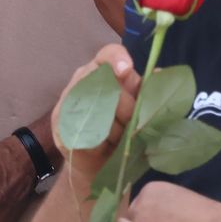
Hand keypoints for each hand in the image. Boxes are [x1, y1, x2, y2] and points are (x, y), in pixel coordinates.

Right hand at [53, 44, 140, 185]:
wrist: (96, 166)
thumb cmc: (119, 133)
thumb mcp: (135, 109)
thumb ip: (144, 91)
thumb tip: (159, 73)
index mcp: (101, 72)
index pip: (107, 55)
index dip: (117, 59)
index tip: (127, 71)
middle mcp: (81, 82)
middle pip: (110, 87)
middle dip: (127, 109)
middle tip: (130, 124)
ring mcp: (66, 104)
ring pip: (100, 110)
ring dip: (116, 129)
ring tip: (116, 139)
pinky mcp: (61, 128)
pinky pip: (88, 131)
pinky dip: (102, 142)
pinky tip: (103, 147)